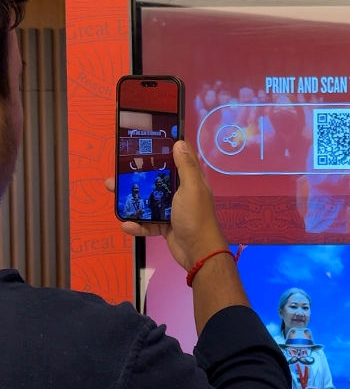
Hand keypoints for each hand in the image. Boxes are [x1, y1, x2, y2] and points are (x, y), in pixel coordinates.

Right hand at [106, 140, 226, 270]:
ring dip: (131, 197)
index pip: (179, 157)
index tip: (148, 136)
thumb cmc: (196, 217)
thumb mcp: (192, 188)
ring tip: (112, 190)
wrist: (198, 252)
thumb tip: (179, 142)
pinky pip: (147, 222)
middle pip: (157, 178)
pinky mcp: (164, 226)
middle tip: (119, 167)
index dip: (167, 146)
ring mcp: (172, 210)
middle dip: (138, 173)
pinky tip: (126, 224)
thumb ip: (185, 167)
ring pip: (148, 199)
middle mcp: (181, 192)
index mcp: (190, 180)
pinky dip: (136, 224)